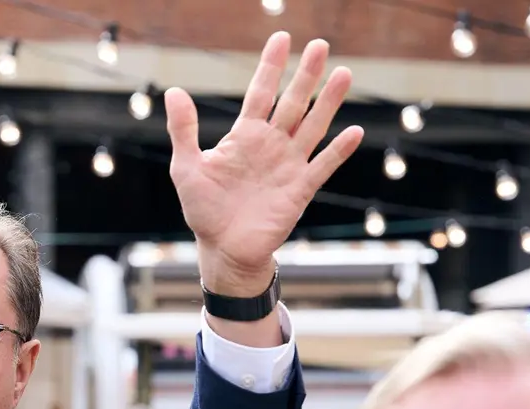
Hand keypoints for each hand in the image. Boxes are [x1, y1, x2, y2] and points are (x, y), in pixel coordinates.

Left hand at [165, 33, 363, 296]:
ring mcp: (288, 165)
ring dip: (328, 102)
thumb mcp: (186, 168)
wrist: (223, 249)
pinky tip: (354, 131)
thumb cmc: (204, 210)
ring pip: (313, 126)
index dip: (271, 66)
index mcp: (244, 136)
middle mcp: (270, 145)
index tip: (282, 38)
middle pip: (293, 102)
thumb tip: (174, 92)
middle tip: (320, 45)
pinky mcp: (300, 189)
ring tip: (344, 74)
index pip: (261, 93)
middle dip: (306, 75)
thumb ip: (184, 130)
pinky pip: (323, 165)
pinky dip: (338, 150)